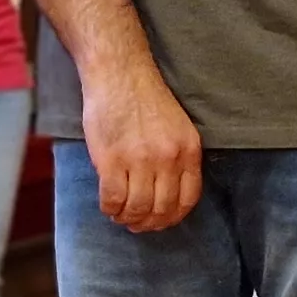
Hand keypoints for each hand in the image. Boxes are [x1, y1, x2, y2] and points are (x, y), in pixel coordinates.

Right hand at [80, 60, 202, 231]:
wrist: (119, 73)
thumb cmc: (144, 99)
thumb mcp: (177, 127)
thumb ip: (176, 158)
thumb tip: (167, 195)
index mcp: (189, 150)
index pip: (188, 199)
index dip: (172, 217)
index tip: (160, 220)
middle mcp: (169, 158)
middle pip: (162, 209)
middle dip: (148, 223)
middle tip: (136, 223)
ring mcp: (140, 160)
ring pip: (137, 208)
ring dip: (127, 218)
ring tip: (120, 214)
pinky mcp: (112, 160)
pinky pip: (113, 199)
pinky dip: (109, 208)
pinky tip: (107, 205)